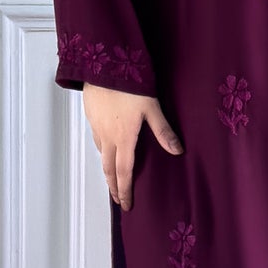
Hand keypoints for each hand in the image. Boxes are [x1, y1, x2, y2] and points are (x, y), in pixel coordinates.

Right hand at [83, 84, 183, 209]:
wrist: (103, 64)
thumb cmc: (129, 84)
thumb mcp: (151, 107)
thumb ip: (163, 130)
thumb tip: (177, 150)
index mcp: (124, 138)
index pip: (124, 172)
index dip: (125, 190)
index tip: (126, 204)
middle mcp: (107, 136)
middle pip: (108, 168)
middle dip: (113, 185)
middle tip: (117, 198)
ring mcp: (97, 126)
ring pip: (101, 154)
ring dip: (106, 169)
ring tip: (112, 178)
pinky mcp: (91, 116)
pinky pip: (96, 139)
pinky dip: (102, 150)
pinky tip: (106, 147)